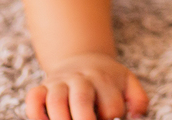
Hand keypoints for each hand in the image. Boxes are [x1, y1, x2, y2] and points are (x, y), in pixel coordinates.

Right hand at [25, 53, 148, 119]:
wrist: (81, 59)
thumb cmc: (107, 80)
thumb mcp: (127, 83)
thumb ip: (138, 100)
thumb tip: (137, 117)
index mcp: (104, 79)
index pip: (110, 106)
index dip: (111, 117)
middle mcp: (80, 79)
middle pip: (81, 99)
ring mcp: (58, 83)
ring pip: (55, 101)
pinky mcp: (41, 88)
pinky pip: (33, 98)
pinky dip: (35, 113)